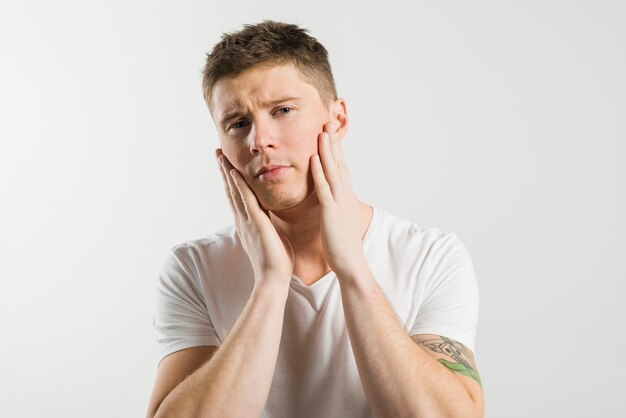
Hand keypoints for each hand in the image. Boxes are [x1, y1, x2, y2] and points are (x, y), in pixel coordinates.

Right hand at [216, 149, 294, 287]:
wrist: (273, 279)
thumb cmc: (276, 262)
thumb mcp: (272, 237)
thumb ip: (269, 224)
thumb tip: (271, 217)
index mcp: (247, 223)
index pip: (237, 197)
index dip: (231, 181)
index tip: (227, 166)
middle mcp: (243, 220)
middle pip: (230, 190)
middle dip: (224, 171)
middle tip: (218, 153)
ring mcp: (247, 221)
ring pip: (234, 192)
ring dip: (227, 172)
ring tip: (220, 155)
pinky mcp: (256, 223)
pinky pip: (246, 200)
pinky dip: (239, 185)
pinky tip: (234, 172)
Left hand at [310, 123, 366, 277]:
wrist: (350, 263)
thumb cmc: (342, 245)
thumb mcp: (340, 220)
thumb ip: (336, 207)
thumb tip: (332, 199)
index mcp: (345, 198)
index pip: (341, 168)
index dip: (336, 150)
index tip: (331, 134)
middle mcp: (344, 196)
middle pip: (339, 164)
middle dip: (334, 143)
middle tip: (328, 122)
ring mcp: (339, 202)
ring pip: (333, 171)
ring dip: (327, 150)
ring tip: (322, 132)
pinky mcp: (331, 211)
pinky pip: (324, 188)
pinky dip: (320, 172)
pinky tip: (314, 158)